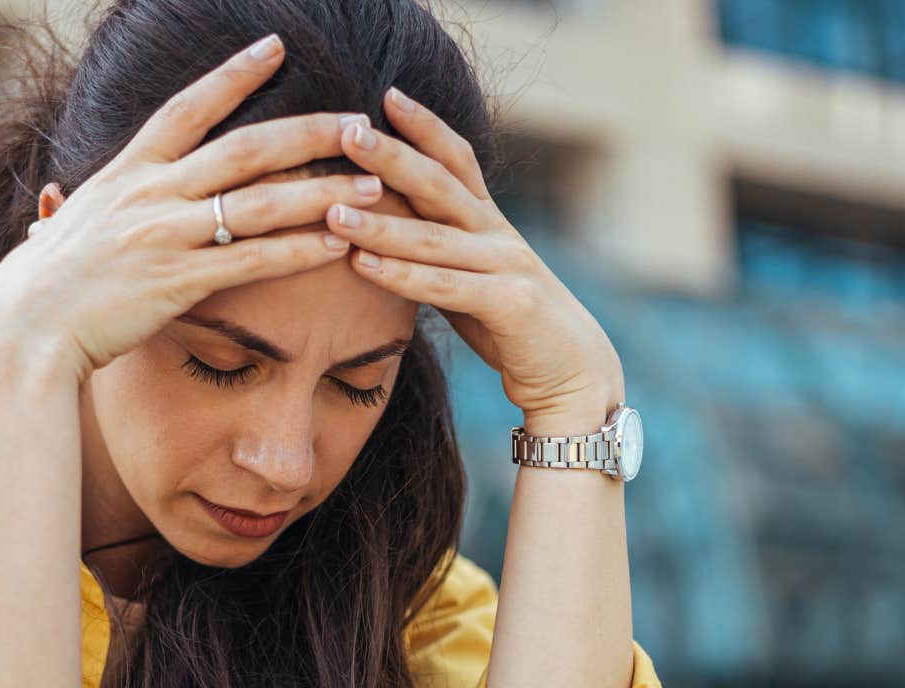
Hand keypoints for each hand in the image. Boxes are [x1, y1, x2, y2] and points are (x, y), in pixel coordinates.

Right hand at [0, 33, 382, 383]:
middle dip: (309, 132)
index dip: (233, 75)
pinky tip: (339, 244)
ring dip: (323, 192)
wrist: (22, 331)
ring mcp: (166, 236)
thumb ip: (75, 209)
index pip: (188, 107)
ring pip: (261, 202)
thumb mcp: (60, 230)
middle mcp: (150, 194)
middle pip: (245, 148)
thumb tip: (57, 201)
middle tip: (359, 123)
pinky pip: (254, 261)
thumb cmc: (39, 289)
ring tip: (373, 186)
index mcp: (126, 172)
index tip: (276, 47)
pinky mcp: (179, 282)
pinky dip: (300, 250)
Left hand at [325, 87, 624, 419]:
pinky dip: (399, 275)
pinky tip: (360, 263)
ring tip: (332, 209)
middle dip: (392, 156)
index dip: (425, 126)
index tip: (385, 97)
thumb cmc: (509, 325)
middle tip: (346, 132)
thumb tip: (379, 227)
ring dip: (380, 222)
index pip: (457, 159)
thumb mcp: (469, 277)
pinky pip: (444, 287)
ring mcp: (507, 266)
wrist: (572, 374)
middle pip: (440, 184)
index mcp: (489, 221)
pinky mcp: (509, 305)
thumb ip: (435, 250)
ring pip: (434, 237)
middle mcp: (499, 234)